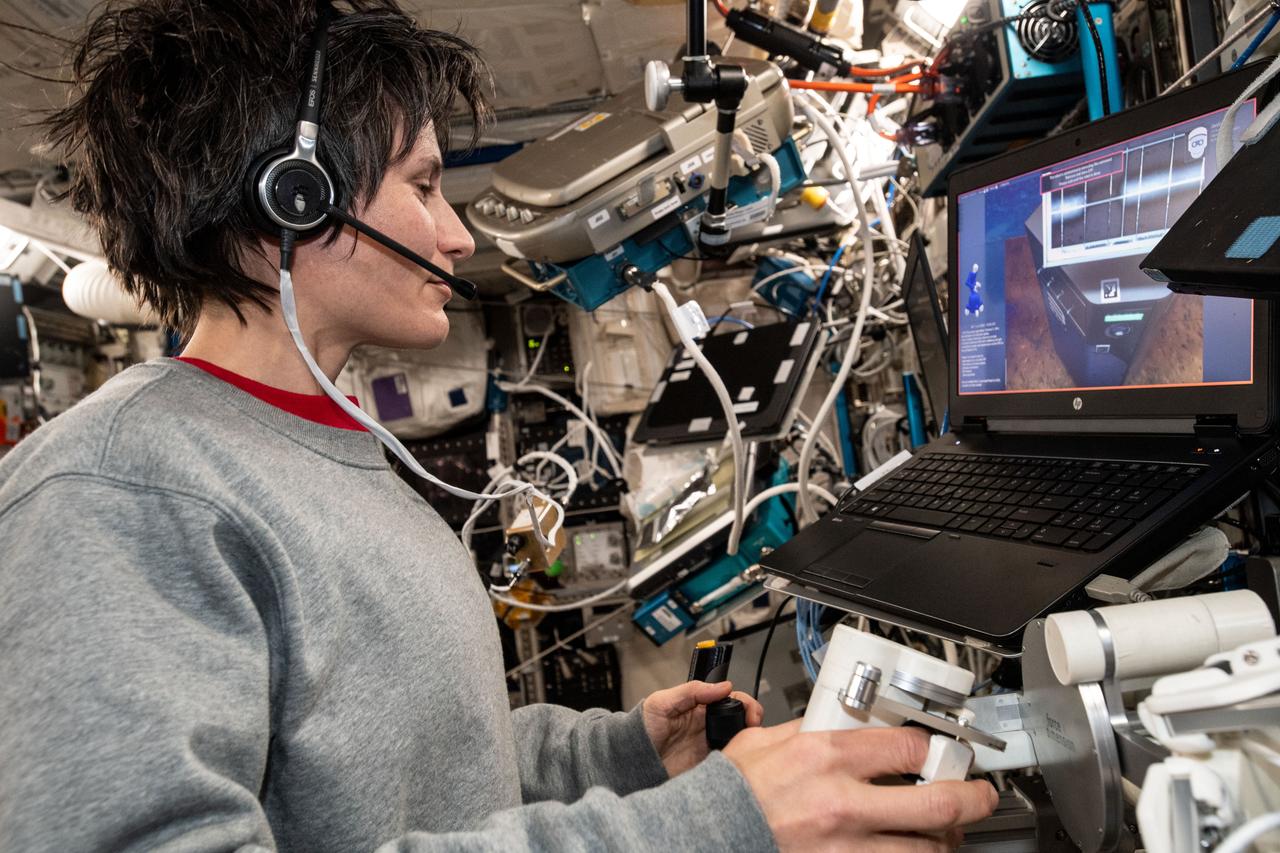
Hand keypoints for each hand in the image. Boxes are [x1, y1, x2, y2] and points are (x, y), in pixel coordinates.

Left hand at [642, 680, 763, 776]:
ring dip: (748, 738)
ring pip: (739, 739)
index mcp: (698, 706)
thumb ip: (690, 691)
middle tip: (754, 725)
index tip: (749, 709)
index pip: (729, 699)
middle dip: (752, 719)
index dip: (743, 702)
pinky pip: (729, 761)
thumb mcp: (661, 702)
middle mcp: (707, 725)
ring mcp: (708, 745)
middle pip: (739, 718)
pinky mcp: (707, 764)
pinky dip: (738, 758)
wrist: (631, 759)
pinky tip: (739, 757)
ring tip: (750, 741)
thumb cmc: (641, 728)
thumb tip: (721, 686)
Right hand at [724, 722, 997, 850]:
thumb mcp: (766, 741)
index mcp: (827, 758)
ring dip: (945, 840)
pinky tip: (910, 850)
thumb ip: (809, 729)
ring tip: (947, 832)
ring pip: (926, 849)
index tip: (939, 749)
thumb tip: (839, 720)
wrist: (705, 834)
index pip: (909, 746)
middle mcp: (845, 804)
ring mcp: (847, 848)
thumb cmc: (731, 791)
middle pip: (938, 803)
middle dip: (973, 799)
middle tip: (980, 795)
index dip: (936, 746)